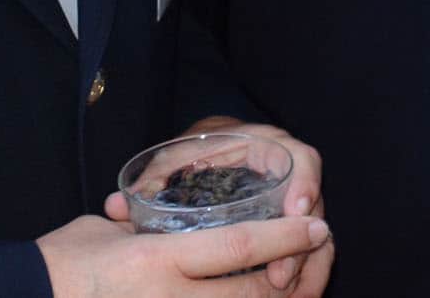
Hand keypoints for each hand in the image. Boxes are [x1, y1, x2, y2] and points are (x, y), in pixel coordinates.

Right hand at [38, 213, 329, 296]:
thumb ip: (152, 224)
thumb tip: (181, 216)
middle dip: (296, 281)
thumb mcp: (108, 232)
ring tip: (294, 286)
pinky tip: (259, 297)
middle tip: (317, 259)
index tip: (317, 226)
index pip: (238, 248)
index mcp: (156, 260)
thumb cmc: (61, 262)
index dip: (286, 238)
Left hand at [105, 117, 331, 297]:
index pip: (300, 158)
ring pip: (314, 238)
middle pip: (311, 208)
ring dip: (305, 269)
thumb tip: (115, 208)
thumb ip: (151, 180)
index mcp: (263, 146)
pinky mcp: (286, 228)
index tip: (295, 210)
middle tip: (280, 278)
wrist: (207, 150)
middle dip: (300, 246)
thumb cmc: (191, 153)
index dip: (304, 182)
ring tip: (286, 297)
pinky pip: (307, 253)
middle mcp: (285, 174)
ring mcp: (290, 202)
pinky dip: (304, 275)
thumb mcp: (174, 159)